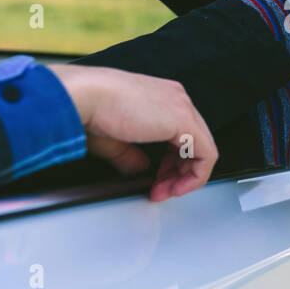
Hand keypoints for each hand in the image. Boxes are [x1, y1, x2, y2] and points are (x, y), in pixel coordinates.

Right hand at [47, 64, 217, 202]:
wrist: (83, 96)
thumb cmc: (88, 107)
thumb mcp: (114, 139)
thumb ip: (132, 154)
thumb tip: (140, 167)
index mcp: (160, 96)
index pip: (180, 133)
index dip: (170, 163)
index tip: (156, 180)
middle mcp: (175, 98)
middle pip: (194, 142)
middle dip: (178, 172)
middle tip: (161, 190)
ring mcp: (182, 106)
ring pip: (203, 148)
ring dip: (185, 177)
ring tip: (166, 192)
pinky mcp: (184, 120)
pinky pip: (206, 154)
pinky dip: (195, 176)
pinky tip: (176, 188)